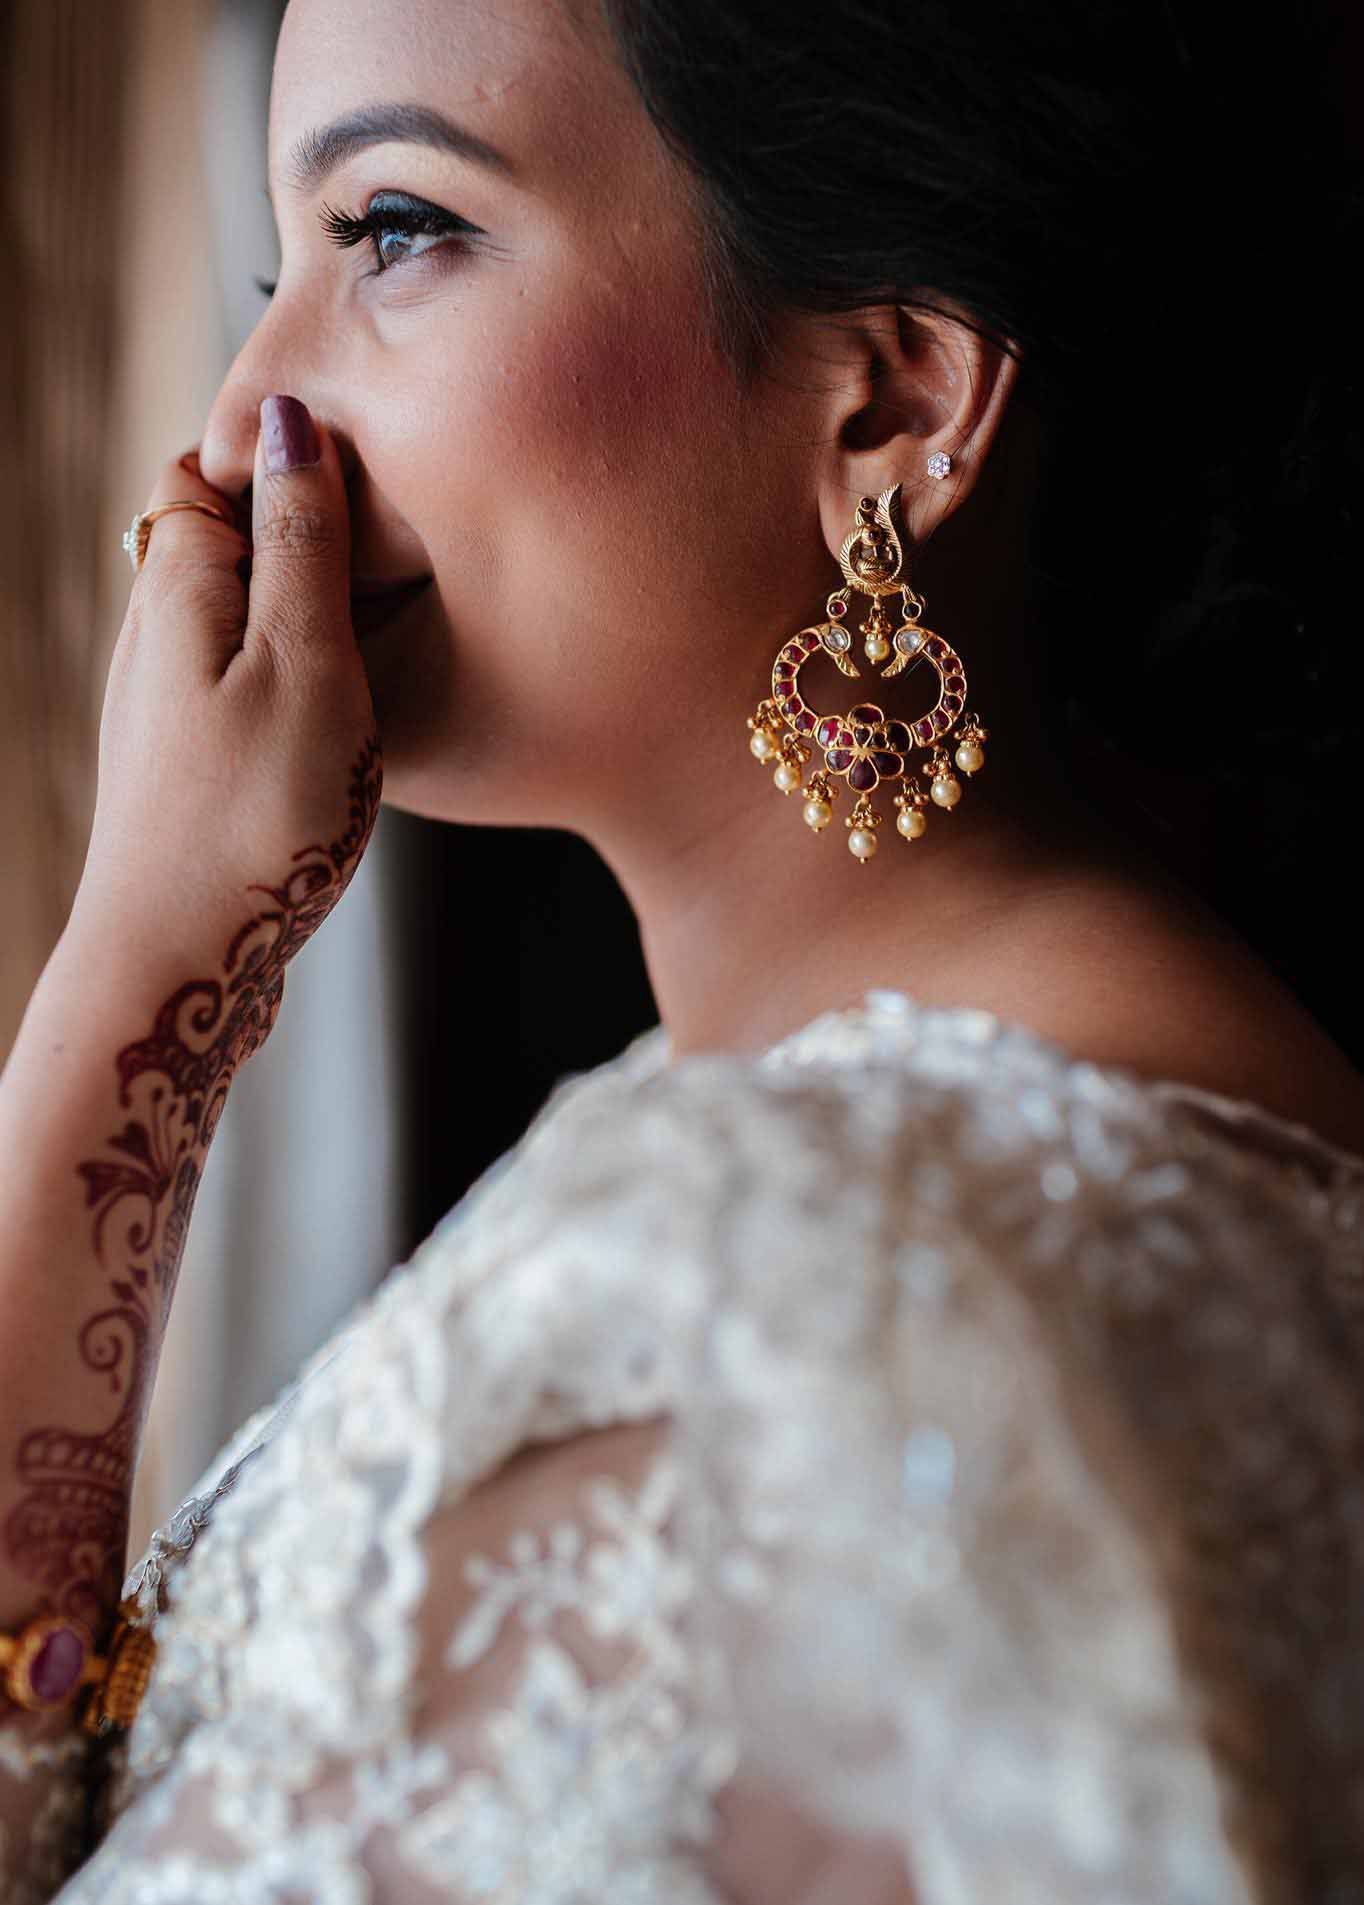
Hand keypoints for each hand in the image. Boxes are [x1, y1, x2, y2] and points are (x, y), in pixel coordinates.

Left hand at [69, 396, 381, 1013]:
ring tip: (384, 643)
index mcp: (178, 586)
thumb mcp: (306, 663)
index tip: (371, 486)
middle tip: (398, 567)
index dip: (281, 457)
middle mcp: (155, 635)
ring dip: (307, 615)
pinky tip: (347, 723)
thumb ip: (302, 543)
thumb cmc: (251, 820)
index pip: (206, 465)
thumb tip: (288, 419)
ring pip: (238, 617)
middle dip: (302, 533)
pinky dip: (298, 680)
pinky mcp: (187, 766)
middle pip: (223, 538)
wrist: (176, 969)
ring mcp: (167, 705)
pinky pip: (245, 685)